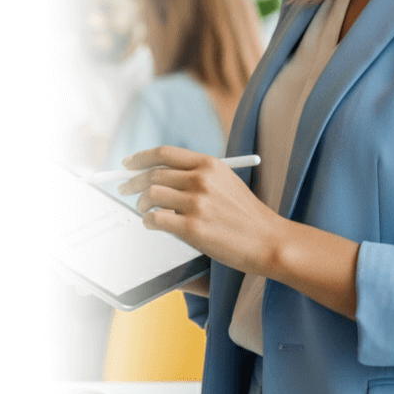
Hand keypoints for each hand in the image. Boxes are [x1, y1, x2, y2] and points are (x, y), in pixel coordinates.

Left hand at [117, 146, 280, 277]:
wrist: (268, 240)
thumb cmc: (247, 215)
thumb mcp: (227, 182)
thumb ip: (199, 175)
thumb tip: (160, 175)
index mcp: (210, 164)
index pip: (165, 153)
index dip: (141, 157)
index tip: (128, 163)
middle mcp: (202, 179)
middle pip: (153, 173)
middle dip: (132, 182)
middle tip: (124, 190)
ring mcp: (197, 203)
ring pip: (150, 195)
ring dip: (140, 204)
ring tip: (144, 211)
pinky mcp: (192, 228)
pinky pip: (155, 219)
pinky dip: (148, 222)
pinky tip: (153, 224)